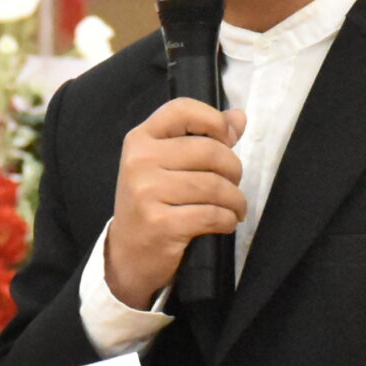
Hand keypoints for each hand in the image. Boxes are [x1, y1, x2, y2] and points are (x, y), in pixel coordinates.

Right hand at [105, 98, 247, 309]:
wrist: (127, 255)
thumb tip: (239, 118)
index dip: (213, 120)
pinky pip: (212, 214)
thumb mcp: (167, 166)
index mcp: (140, 140)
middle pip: (209, 150)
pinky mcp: (159, 224)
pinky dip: (227, 220)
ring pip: (214, 185)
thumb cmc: (152, 204)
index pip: (182, 109)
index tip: (227, 139)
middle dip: (234, 169)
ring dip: (235, 199)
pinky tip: (225, 223)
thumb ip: (202, 138)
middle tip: (234, 184)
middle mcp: (139, 161)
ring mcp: (146, 193)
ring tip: (234, 207)